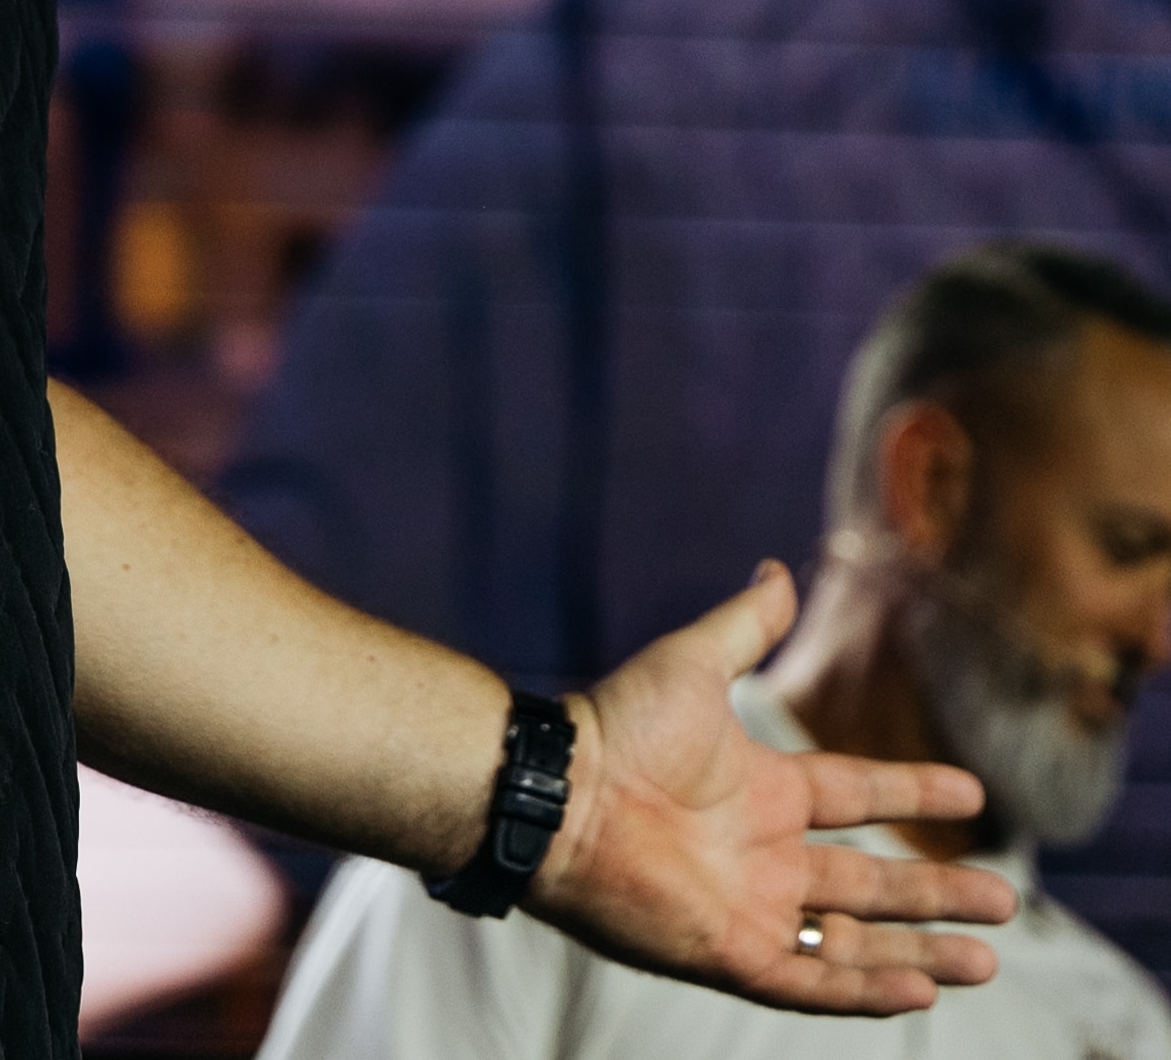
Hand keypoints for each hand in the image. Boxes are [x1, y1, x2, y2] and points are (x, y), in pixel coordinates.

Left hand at [538, 561, 1011, 1013]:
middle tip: (1005, 901)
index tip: (975, 796)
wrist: (557, 789)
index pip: (859, 795)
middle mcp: (766, 852)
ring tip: (985, 961)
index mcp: (763, 789)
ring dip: (920, 950)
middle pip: (873, 880)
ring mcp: (752, 906)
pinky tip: (919, 991)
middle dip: (939, 892)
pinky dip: (866, 991)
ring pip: (855, 940)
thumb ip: (743, 627)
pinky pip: (811, 984)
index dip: (915, 792)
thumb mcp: (692, 664)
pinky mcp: (730, 952)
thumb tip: (779, 571)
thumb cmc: (616, 725)